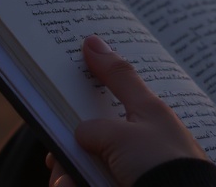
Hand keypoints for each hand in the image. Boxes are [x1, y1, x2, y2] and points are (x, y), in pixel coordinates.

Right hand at [52, 34, 208, 186]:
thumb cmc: (161, 165)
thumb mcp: (124, 136)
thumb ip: (96, 125)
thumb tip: (81, 129)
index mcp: (146, 114)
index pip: (120, 80)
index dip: (103, 63)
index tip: (86, 42)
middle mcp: (137, 137)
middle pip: (89, 129)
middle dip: (66, 146)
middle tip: (54, 157)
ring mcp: (128, 164)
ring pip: (82, 162)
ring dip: (67, 174)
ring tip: (66, 184)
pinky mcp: (120, 182)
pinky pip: (85, 180)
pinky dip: (74, 185)